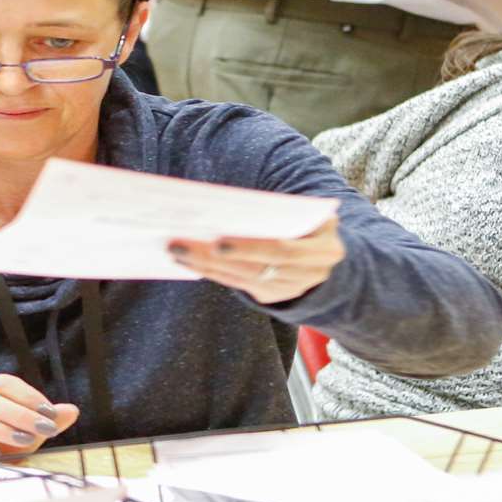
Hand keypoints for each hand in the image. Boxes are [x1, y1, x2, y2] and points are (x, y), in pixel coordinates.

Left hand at [168, 216, 344, 304]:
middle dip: (214, 258)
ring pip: (242, 279)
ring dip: (205, 266)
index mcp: (324, 249)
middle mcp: (310, 274)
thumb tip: (230, 207)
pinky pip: (238, 284)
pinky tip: (188, 262)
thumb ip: (281, 211)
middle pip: (256, 268)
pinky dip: (212, 272)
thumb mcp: (308, 213)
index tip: (217, 241)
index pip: (283, 251)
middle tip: (179, 245)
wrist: (326, 253)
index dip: (250, 248)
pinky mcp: (272, 295)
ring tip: (175, 251)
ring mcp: (290, 288)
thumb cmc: (309, 221)